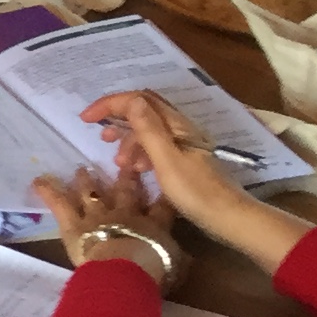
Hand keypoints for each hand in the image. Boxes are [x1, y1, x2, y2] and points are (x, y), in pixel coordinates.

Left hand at [30, 144, 180, 279]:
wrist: (124, 269)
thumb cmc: (153, 270)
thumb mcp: (175, 266)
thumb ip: (179, 259)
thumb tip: (186, 259)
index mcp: (153, 225)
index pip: (161, 206)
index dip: (162, 195)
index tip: (162, 181)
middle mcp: (125, 213)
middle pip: (126, 191)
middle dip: (126, 177)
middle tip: (123, 162)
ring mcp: (97, 215)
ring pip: (92, 193)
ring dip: (87, 181)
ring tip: (82, 169)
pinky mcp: (74, 223)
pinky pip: (59, 204)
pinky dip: (49, 192)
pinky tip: (39, 181)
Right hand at [71, 89, 312, 276]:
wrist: (229, 217)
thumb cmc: (195, 191)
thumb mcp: (166, 160)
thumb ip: (148, 129)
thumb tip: (131, 100)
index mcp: (175, 124)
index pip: (138, 100)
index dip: (110, 104)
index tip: (87, 119)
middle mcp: (180, 128)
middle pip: (144, 110)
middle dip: (118, 118)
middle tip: (100, 136)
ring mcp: (184, 144)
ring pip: (149, 130)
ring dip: (129, 140)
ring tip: (119, 163)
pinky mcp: (186, 160)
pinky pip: (157, 147)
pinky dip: (141, 153)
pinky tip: (137, 170)